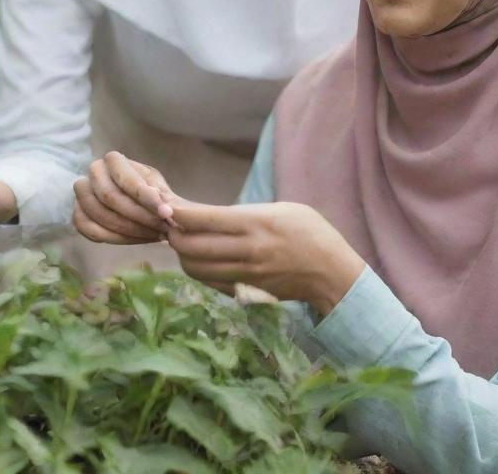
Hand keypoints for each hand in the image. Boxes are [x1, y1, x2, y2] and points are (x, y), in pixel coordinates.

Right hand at [72, 151, 175, 244]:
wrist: (141, 207)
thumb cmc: (151, 194)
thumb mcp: (161, 191)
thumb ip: (163, 197)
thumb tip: (166, 208)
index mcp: (113, 160)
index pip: (126, 179)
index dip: (146, 197)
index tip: (166, 212)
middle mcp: (94, 171)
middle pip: (109, 197)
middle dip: (138, 215)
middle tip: (161, 228)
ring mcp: (82, 192)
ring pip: (98, 214)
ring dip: (128, 229)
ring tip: (152, 235)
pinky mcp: (78, 214)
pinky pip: (88, 229)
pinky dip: (111, 237)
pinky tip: (133, 239)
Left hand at [166, 200, 365, 316]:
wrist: (332, 273)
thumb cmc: (310, 232)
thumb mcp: (281, 209)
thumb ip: (245, 214)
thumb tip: (208, 216)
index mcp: (256, 224)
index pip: (203, 220)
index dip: (178, 214)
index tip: (165, 206)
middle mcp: (248, 251)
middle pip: (192, 247)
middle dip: (173, 234)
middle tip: (169, 224)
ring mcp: (247, 274)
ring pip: (196, 269)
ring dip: (183, 255)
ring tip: (182, 241)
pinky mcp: (247, 291)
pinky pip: (211, 283)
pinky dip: (199, 270)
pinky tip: (201, 259)